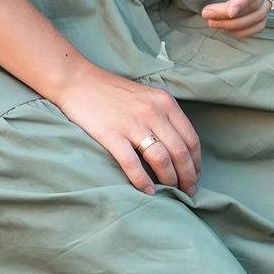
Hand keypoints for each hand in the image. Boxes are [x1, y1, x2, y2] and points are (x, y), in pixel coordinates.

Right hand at [53, 62, 200, 193]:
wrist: (78, 81)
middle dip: (187, 176)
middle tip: (188, 191)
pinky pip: (132, 163)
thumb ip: (163, 116)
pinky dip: (143, 180)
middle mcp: (153, 112)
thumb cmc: (113, 92)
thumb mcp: (147, 97)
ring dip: (170, 180)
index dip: (196, 161)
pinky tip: (148, 191)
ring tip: (171, 192)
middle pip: (180, 151)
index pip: (191, 138)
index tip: (195, 176)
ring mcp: (132, 123)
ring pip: (161, 159)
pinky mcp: (111, 134)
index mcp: (165, 102)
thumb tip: (178, 148)